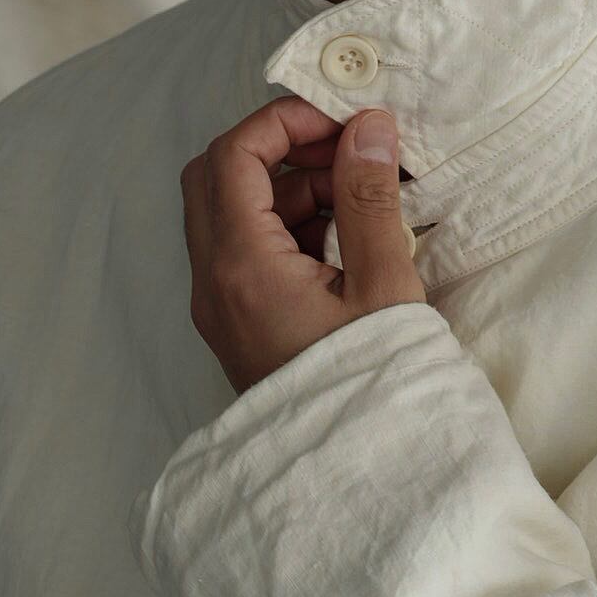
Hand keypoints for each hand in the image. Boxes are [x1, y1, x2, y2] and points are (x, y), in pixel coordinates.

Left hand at [180, 96, 426, 396]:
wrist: (354, 473)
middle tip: (344, 154)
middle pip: (216, 178)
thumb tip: (367, 129)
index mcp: (241, 267)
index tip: (340, 123)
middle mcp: (214, 285)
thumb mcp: (383, 287)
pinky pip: (244, 255)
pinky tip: (344, 240)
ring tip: (358, 199)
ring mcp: (220, 309)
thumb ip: (370, 200)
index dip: (283, 123)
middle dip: (279, 151)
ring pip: (229, 216)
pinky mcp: (237, 328)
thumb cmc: (372, 386)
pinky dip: (285, 229)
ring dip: (286, 191)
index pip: (233, 156)